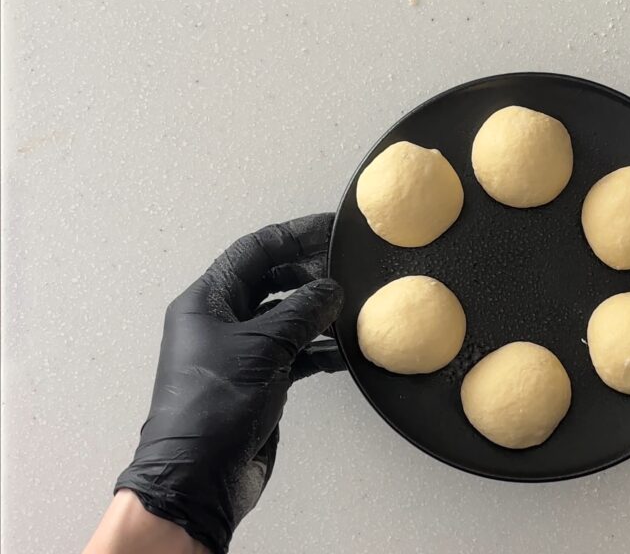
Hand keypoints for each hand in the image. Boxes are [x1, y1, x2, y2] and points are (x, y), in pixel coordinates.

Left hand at [115, 214, 344, 553]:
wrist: (199, 476)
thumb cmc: (217, 403)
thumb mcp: (263, 346)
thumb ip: (303, 312)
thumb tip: (333, 289)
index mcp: (207, 301)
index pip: (254, 251)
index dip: (293, 235)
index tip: (332, 228)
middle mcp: (221, 321)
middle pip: (270, 280)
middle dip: (309, 271)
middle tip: (349, 267)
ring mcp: (240, 351)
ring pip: (285, 316)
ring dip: (318, 311)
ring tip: (355, 306)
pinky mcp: (258, 379)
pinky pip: (293, 350)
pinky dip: (318, 348)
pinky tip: (345, 351)